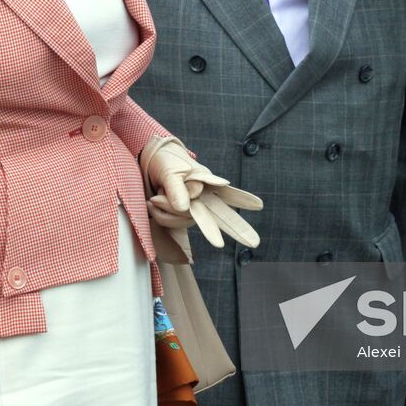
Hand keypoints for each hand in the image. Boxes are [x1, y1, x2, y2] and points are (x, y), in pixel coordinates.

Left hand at [142, 137, 262, 248]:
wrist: (146, 164)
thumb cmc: (163, 162)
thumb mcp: (170, 171)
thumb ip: (178, 188)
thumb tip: (185, 207)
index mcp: (206, 182)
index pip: (227, 192)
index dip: (242, 199)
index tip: (259, 205)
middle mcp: (201, 198)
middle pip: (222, 216)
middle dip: (238, 229)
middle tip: (255, 243)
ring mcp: (190, 210)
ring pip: (185, 221)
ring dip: (167, 212)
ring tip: (155, 197)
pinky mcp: (176, 217)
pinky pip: (172, 224)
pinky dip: (161, 215)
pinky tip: (154, 204)